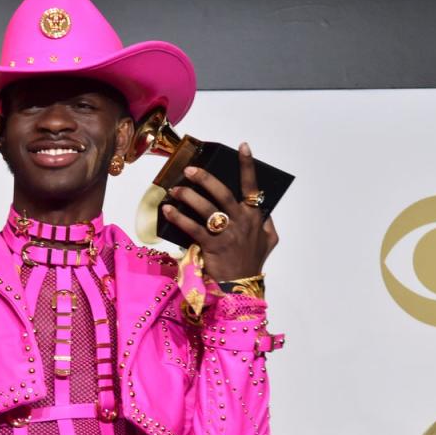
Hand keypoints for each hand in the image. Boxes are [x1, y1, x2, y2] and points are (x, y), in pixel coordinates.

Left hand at [161, 142, 278, 280]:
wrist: (240, 288)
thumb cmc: (251, 263)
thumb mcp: (268, 242)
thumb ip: (266, 223)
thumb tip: (263, 209)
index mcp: (255, 218)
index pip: (253, 187)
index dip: (248, 166)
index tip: (243, 146)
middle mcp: (242, 223)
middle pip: (222, 193)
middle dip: (206, 178)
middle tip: (190, 169)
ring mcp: (227, 234)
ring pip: (206, 208)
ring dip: (188, 196)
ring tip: (175, 189)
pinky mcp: (211, 246)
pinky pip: (192, 227)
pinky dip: (178, 217)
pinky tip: (167, 209)